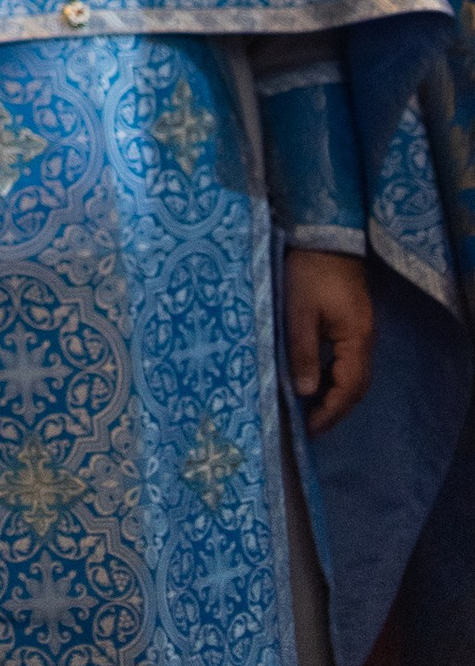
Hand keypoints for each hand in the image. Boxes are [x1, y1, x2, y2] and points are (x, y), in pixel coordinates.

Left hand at [284, 245, 376, 433]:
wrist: (325, 236)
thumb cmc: (310, 272)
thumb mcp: (299, 311)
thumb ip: (303, 352)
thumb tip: (305, 392)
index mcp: (356, 339)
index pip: (348, 389)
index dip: (330, 412)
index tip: (309, 429)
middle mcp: (364, 340)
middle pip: (356, 387)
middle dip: (334, 409)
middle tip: (309, 426)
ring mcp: (361, 332)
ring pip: (353, 375)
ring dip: (334, 394)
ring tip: (309, 410)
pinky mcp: (352, 324)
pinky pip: (347, 361)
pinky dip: (333, 377)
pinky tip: (314, 380)